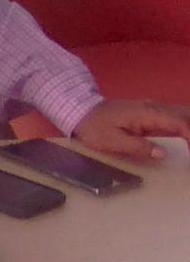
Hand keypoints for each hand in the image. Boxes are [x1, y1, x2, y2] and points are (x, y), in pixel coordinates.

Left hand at [73, 99, 189, 162]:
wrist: (81, 112)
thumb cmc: (95, 128)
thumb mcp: (113, 141)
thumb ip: (138, 147)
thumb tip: (163, 154)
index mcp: (146, 113)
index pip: (179, 123)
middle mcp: (152, 107)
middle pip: (184, 115)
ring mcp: (151, 108)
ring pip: (180, 114)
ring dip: (188, 127)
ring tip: (188, 146)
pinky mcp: (149, 113)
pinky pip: (173, 117)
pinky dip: (183, 127)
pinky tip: (186, 139)